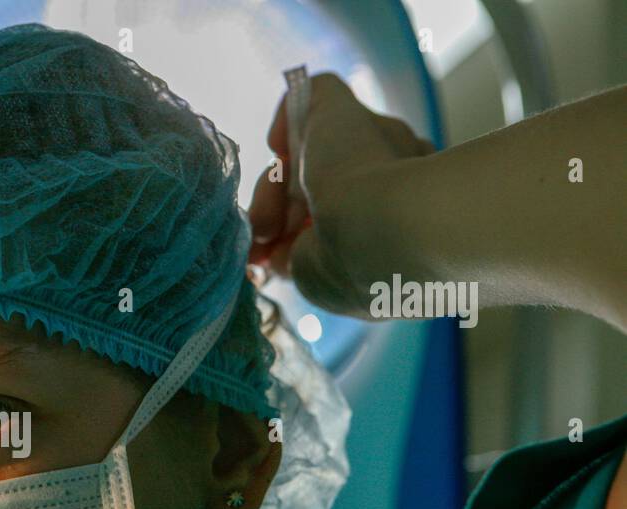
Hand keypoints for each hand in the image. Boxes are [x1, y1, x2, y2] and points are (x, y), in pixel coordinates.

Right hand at [247, 73, 435, 319]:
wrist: (377, 237)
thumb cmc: (360, 165)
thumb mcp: (333, 107)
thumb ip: (309, 98)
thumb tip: (282, 136)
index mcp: (384, 158)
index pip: (330, 151)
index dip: (297, 152)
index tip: (279, 153)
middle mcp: (370, 200)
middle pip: (303, 187)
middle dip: (275, 192)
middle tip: (269, 201)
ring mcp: (346, 242)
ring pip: (287, 222)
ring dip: (265, 221)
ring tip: (263, 231)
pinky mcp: (323, 277)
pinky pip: (281, 258)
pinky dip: (263, 252)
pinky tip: (258, 251)